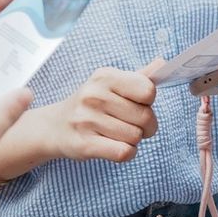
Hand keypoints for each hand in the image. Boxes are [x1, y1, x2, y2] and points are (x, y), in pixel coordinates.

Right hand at [0, 61, 159, 177]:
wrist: (55, 127)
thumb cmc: (90, 104)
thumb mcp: (110, 84)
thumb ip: (139, 77)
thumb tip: (163, 63)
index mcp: (104, 77)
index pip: (148, 90)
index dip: (149, 101)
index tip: (139, 105)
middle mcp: (94, 96)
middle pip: (145, 117)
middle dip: (146, 126)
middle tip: (133, 125)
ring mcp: (87, 120)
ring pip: (135, 137)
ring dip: (134, 140)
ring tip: (118, 134)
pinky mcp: (85, 144)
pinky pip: (124, 152)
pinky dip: (127, 153)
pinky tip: (116, 146)